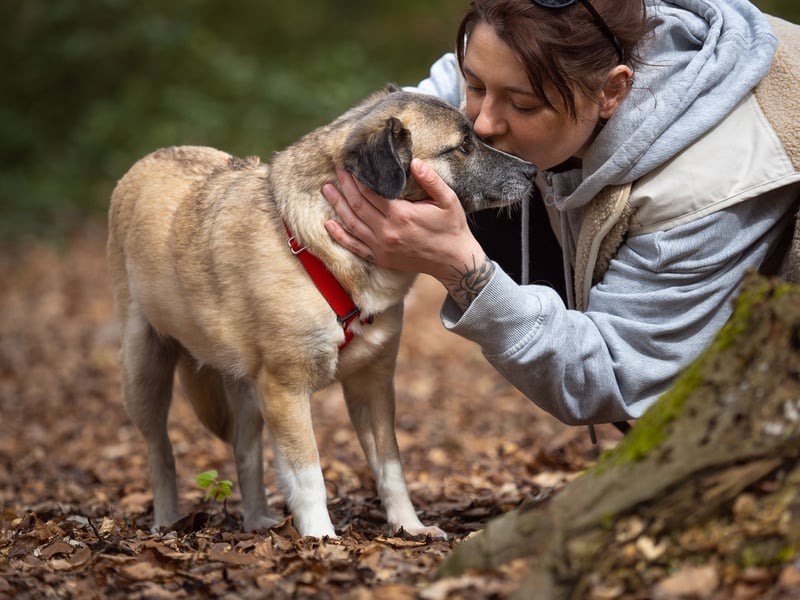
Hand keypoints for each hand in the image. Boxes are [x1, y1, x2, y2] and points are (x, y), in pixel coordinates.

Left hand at [322, 158, 494, 308]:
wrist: (453, 262)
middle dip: (345, 186)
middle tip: (337, 171)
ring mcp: (381, 247)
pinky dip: (340, 235)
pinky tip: (329, 224)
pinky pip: (355, 246)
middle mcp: (387, 231)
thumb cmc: (452, 228)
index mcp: (401, 215)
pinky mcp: (380, 258)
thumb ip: (431, 180)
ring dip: (338, 206)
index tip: (350, 164)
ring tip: (328, 190)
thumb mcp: (448, 200)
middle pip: (358, 205)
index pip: (370, 192)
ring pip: (352, 223)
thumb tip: (415, 162)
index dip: (357, 178)